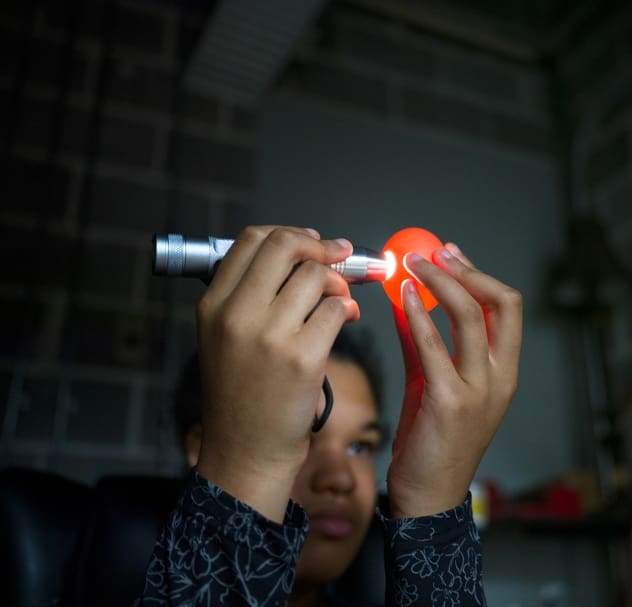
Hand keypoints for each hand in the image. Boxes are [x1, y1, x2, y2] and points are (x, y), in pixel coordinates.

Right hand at [195, 226, 358, 521]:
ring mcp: (269, 335)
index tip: (313, 242)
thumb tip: (306, 256)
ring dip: (338, 284)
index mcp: (213, 305)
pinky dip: (348, 311)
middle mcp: (236, 315)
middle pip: (285, 246)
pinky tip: (346, 322)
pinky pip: (338, 309)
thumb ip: (252, 296)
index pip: (251, 240)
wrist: (247, 453)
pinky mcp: (302, 357)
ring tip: (341, 303)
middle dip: (320, 247)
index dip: (289, 234)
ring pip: (317, 276)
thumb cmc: (243, 396)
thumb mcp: (226, 339)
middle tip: (339, 256)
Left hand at [386, 243, 521, 517]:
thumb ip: (426, 342)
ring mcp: (479, 389)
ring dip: (439, 283)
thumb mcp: (436, 382)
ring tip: (410, 267)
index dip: (480, 274)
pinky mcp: (449, 401)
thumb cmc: (434, 438)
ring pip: (470, 316)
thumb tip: (408, 300)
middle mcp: (500, 377)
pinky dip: (420, 315)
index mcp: (504, 371)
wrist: (429, 493)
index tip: (451, 255)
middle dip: (466, 271)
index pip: (508, 308)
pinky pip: (434, 345)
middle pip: (500, 303)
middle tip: (433, 254)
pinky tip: (404, 299)